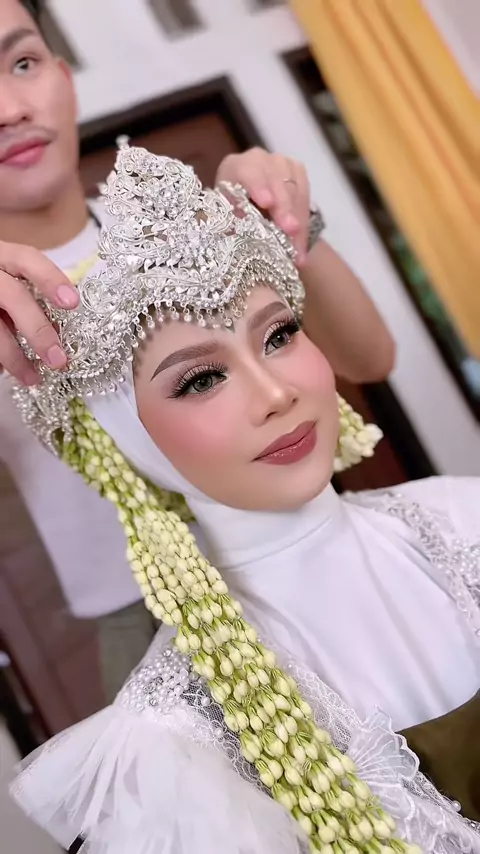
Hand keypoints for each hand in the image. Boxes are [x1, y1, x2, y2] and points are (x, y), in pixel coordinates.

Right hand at [0, 240, 78, 384]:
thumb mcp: (11, 281)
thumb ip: (31, 297)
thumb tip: (59, 331)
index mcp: (1, 255)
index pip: (27, 258)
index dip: (50, 279)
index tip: (72, 303)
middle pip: (12, 295)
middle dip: (37, 329)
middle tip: (58, 360)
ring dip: (14, 357)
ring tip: (33, 378)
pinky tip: (4, 370)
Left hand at [216, 148, 310, 264]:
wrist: (249, 207)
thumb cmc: (232, 214)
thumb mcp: (227, 217)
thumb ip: (235, 222)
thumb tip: (242, 243)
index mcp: (236, 166)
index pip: (249, 170)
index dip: (259, 185)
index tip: (267, 203)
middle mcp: (259, 160)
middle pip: (276, 179)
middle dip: (284, 207)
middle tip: (290, 230)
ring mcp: (281, 164)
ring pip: (294, 187)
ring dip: (297, 217)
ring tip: (297, 247)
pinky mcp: (298, 173)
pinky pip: (305, 195)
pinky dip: (303, 221)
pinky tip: (301, 242)